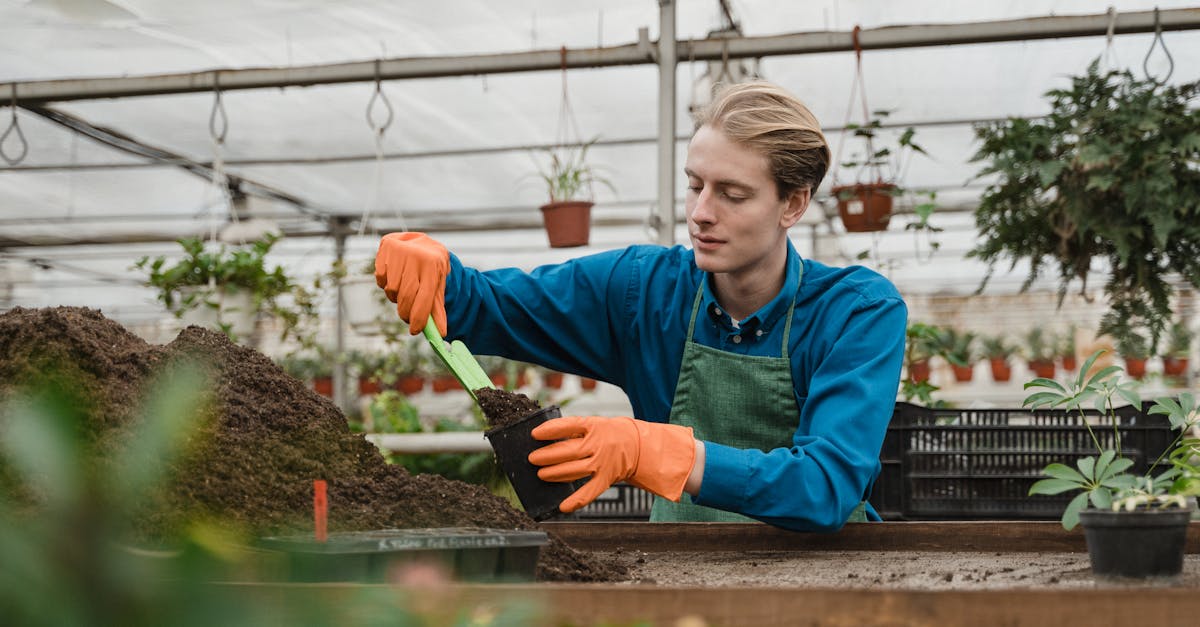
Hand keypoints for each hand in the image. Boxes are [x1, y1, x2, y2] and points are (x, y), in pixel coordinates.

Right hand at [374, 232, 448, 334]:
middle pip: (407, 296)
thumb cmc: (432, 267)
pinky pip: (381, 280)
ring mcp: (399, 252)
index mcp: (433, 266)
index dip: (419, 318)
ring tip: (404, 289)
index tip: (415, 331)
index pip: (425, 298)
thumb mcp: (438, 283)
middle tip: (407, 317)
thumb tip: (440, 333)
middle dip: (406, 312)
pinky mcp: (385, 250)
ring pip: (392, 290)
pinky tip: (394, 276)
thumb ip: (437, 308)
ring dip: (396, 297)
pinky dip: (386, 284)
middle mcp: (416, 257)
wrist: (421, 241)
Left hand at [528, 416, 696, 512]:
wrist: (637, 446)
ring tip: (541, 474)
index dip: (549, 430)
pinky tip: (562, 506)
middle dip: (546, 456)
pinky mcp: (606, 479)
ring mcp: (602, 463)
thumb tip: (545, 441)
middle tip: (532, 459)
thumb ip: (573, 430)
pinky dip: (575, 501)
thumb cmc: (609, 434)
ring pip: (574, 471)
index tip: (534, 434)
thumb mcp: (594, 424)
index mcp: (594, 426)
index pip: (568, 426)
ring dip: (554, 474)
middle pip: (567, 451)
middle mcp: (598, 444)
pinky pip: (589, 492)